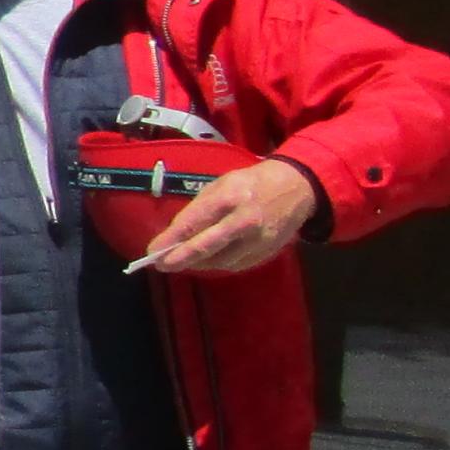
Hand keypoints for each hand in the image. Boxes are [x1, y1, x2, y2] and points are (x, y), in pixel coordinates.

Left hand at [135, 159, 322, 276]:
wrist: (297, 188)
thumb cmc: (250, 183)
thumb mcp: (221, 185)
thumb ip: (199, 209)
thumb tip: (175, 234)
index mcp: (228, 199)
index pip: (193, 224)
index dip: (170, 240)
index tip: (151, 251)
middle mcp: (243, 221)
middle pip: (206, 247)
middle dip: (180, 259)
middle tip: (161, 265)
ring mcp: (258, 239)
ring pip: (220, 261)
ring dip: (198, 264)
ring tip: (182, 261)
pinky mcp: (267, 252)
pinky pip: (236, 264)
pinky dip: (218, 264)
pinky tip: (207, 260)